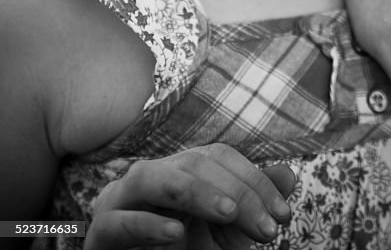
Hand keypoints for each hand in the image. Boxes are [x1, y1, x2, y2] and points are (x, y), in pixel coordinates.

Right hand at [85, 145, 294, 249]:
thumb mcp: (225, 232)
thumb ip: (251, 203)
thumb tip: (288, 175)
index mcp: (177, 170)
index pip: (219, 157)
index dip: (254, 180)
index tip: (283, 214)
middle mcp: (149, 176)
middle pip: (192, 162)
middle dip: (235, 191)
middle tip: (267, 228)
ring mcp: (119, 202)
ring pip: (149, 177)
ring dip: (192, 191)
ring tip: (227, 213)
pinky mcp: (100, 235)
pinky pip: (119, 221)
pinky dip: (149, 224)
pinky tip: (177, 233)